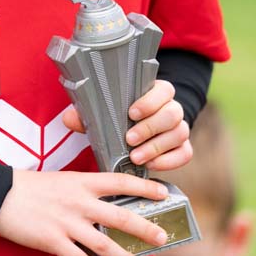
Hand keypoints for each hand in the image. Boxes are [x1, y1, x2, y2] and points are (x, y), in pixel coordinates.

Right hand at [0, 168, 168, 255]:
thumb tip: (107, 204)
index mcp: (81, 182)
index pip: (119, 182)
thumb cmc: (32, 186)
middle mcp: (79, 201)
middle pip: (119, 216)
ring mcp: (67, 222)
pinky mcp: (53, 240)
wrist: (0, 195)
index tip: (164, 193)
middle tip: (162, 237)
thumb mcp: (63, 180)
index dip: (144, 188)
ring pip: (104, 243)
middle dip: (144, 228)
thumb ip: (84, 191)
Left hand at [62, 79, 190, 171]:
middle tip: (129, 139)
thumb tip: (70, 118)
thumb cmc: (115, 118)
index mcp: (154, 92)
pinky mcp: (182, 147)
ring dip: (157, 147)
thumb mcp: (100, 112)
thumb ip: (86, 113)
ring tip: (136, 157)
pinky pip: (185, 153)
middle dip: (150, 127)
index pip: (164, 89)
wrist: (130, 133)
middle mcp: (171, 107)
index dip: (150, 101)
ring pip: (180, 133)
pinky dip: (170, 161)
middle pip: (174, 112)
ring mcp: (179, 128)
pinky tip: (151, 165)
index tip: (131, 113)